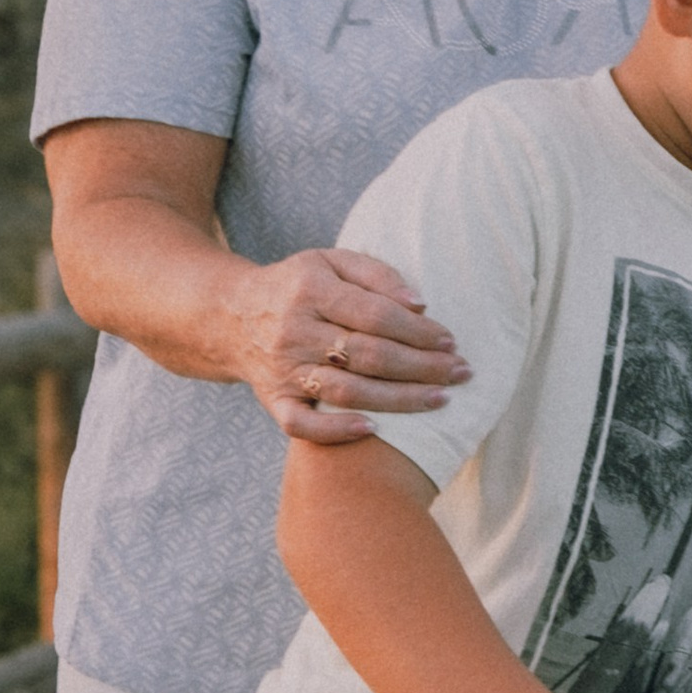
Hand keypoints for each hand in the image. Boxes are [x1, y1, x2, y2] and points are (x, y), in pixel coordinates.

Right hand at [236, 248, 469, 444]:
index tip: (451, 341)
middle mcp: (295, 331)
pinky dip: (335, 431)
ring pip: (346, 391)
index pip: (376, 315)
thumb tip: (420, 303)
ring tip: (440, 400)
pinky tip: (374, 430)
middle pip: (369, 355)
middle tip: (461, 373)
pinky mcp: (273, 400)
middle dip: (422, 367)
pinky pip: (301, 424)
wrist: (230, 315)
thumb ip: (376, 274)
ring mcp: (283, 369)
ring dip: (399, 399)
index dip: (418, 331)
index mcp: (311, 290)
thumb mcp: (331, 261)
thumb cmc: (297, 286)